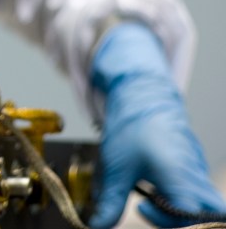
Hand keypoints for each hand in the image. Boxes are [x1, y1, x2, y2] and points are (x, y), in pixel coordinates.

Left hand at [89, 22, 225, 228]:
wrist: (142, 95)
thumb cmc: (132, 125)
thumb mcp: (115, 167)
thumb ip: (111, 201)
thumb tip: (98, 225)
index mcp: (179, 176)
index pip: (191, 216)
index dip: (167, 222)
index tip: (141, 208)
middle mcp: (195, 176)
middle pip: (212, 213)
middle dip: (188, 222)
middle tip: (157, 212)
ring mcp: (198, 171)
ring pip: (208, 204)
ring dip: (184, 210)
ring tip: (154, 200)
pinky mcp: (195, 168)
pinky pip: (200, 192)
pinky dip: (182, 198)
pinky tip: (158, 189)